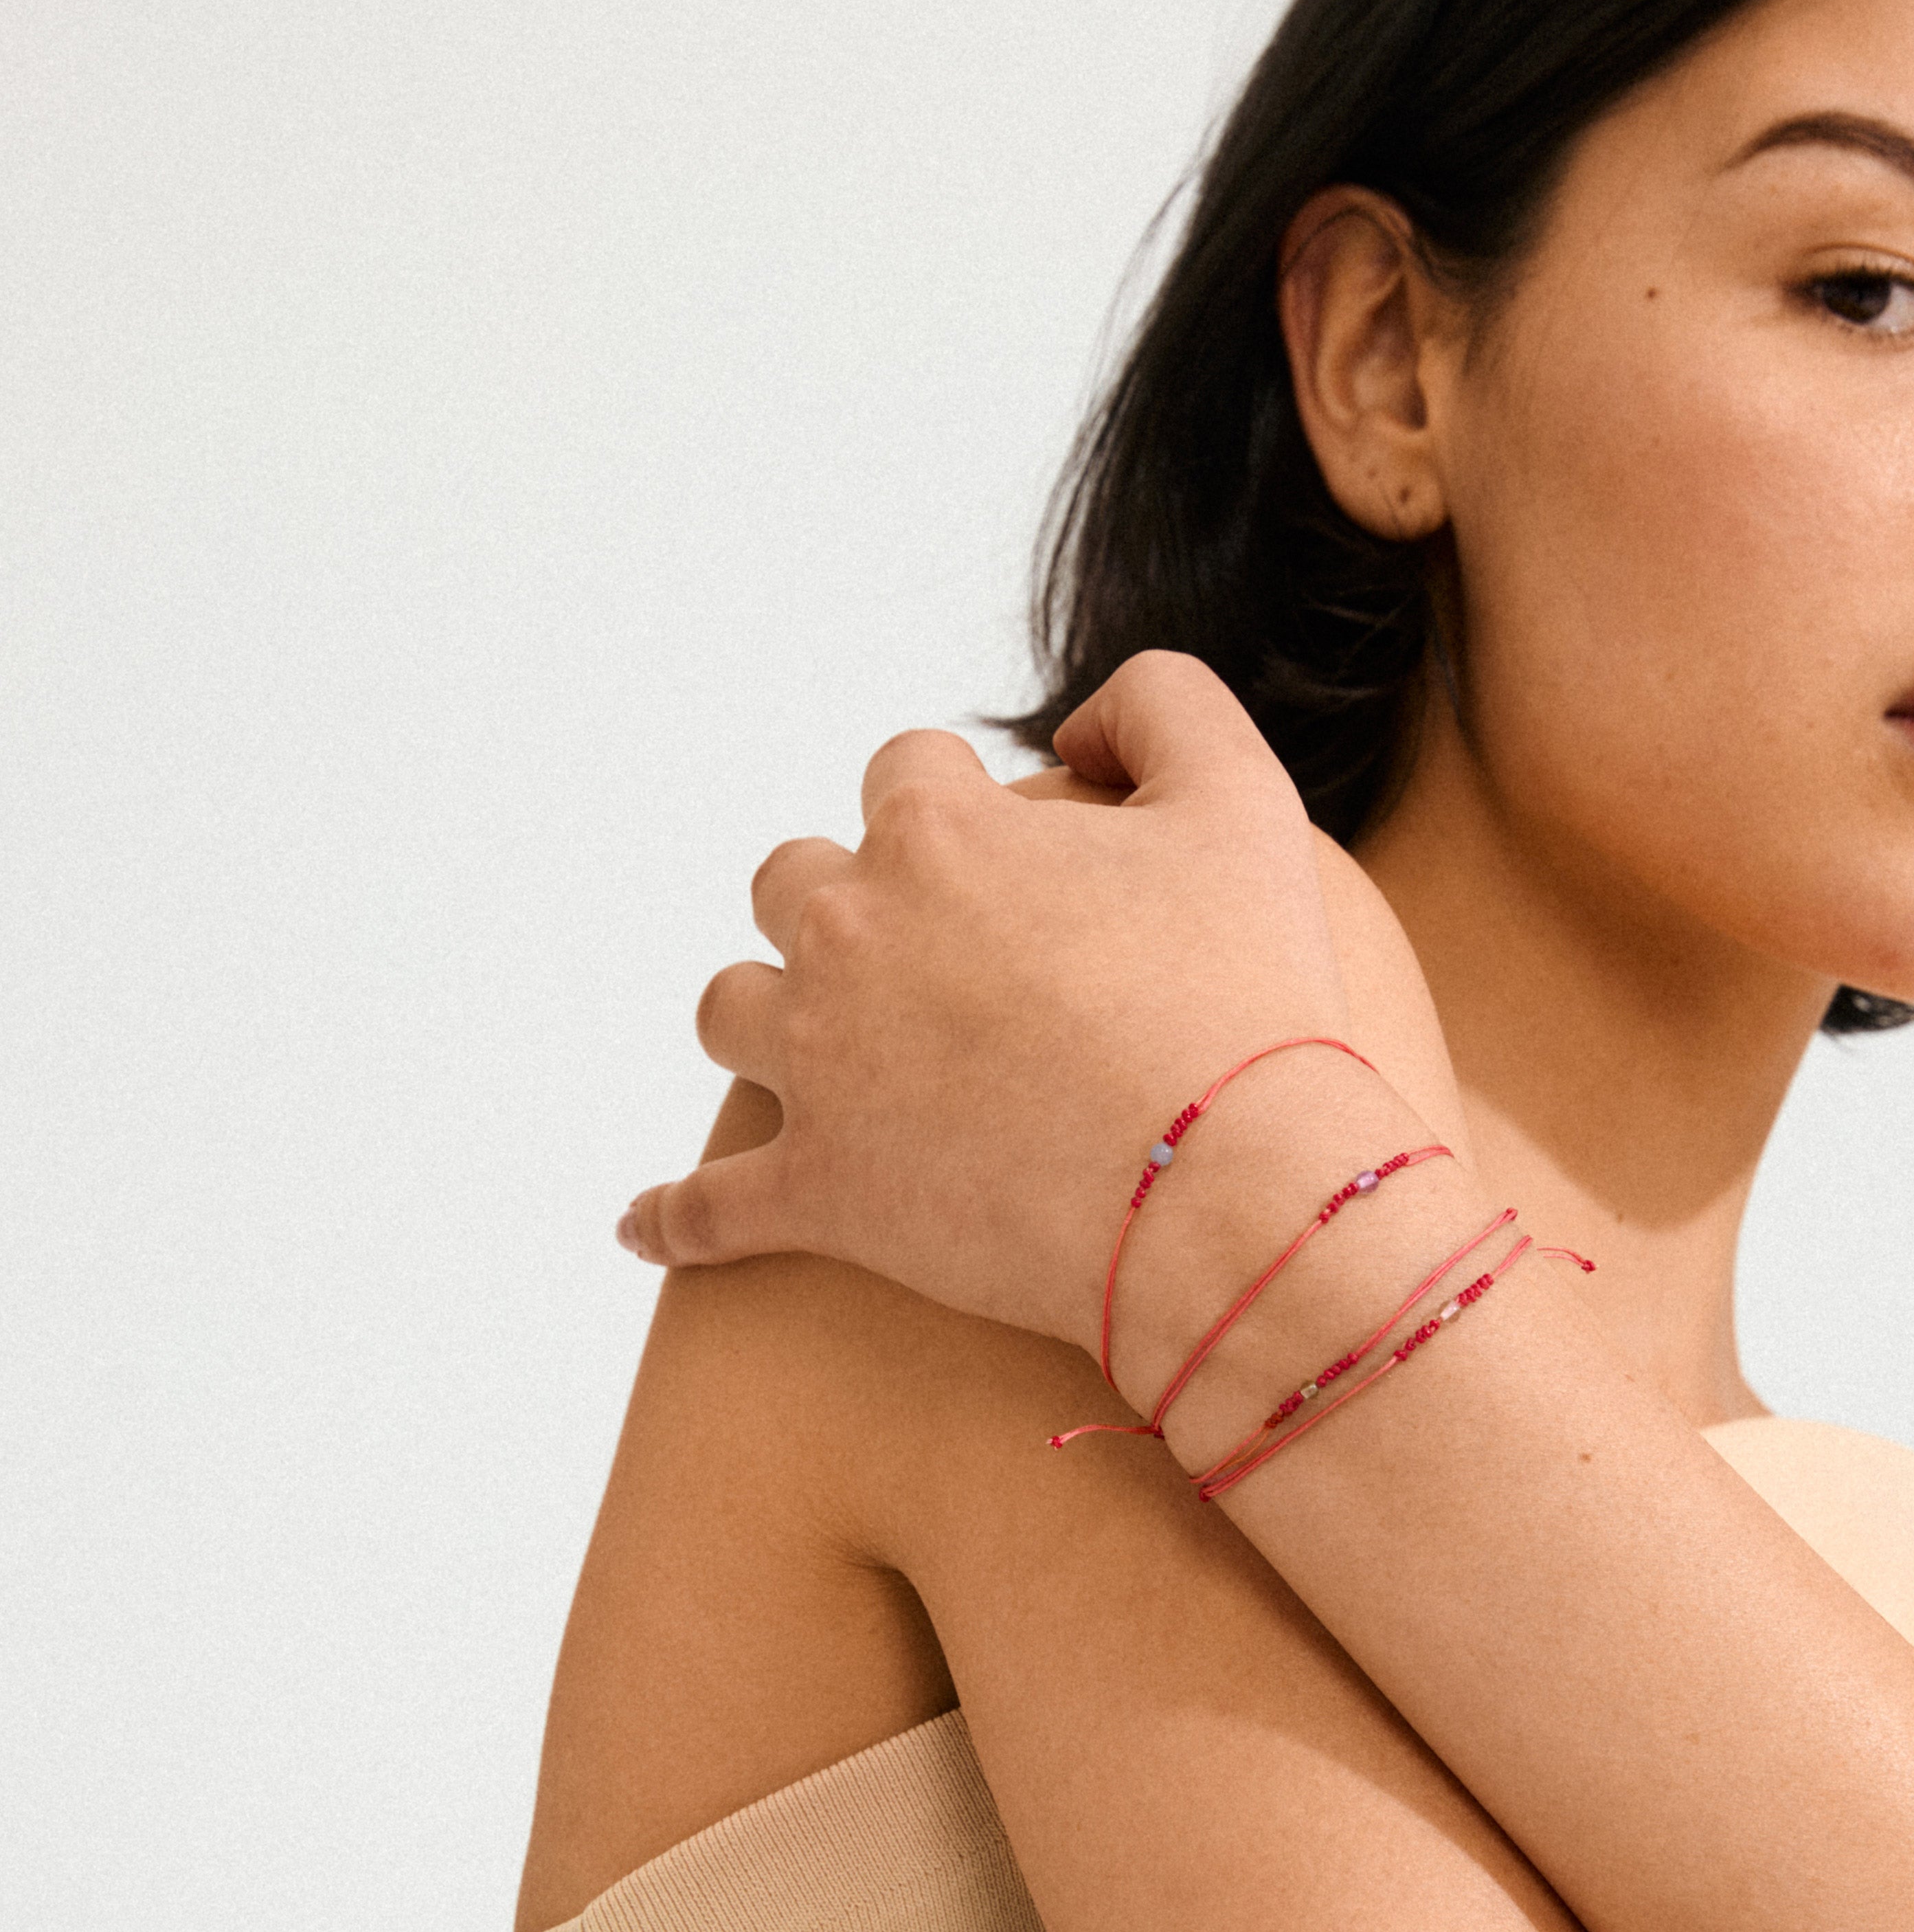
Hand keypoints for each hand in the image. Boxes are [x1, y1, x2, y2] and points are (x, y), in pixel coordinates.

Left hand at [618, 652, 1353, 1352]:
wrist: (1229, 1194)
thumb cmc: (1247, 1002)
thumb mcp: (1244, 799)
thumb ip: (1160, 706)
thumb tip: (1072, 726)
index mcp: (935, 832)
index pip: (905, 774)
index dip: (958, 810)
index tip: (1007, 868)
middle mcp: (848, 932)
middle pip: (792, 885)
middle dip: (844, 906)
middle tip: (921, 962)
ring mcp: (819, 1067)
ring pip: (732, 1012)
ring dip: (768, 1019)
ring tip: (815, 1055)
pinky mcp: (818, 1195)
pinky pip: (707, 1209)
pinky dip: (674, 1216)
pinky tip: (648, 1225)